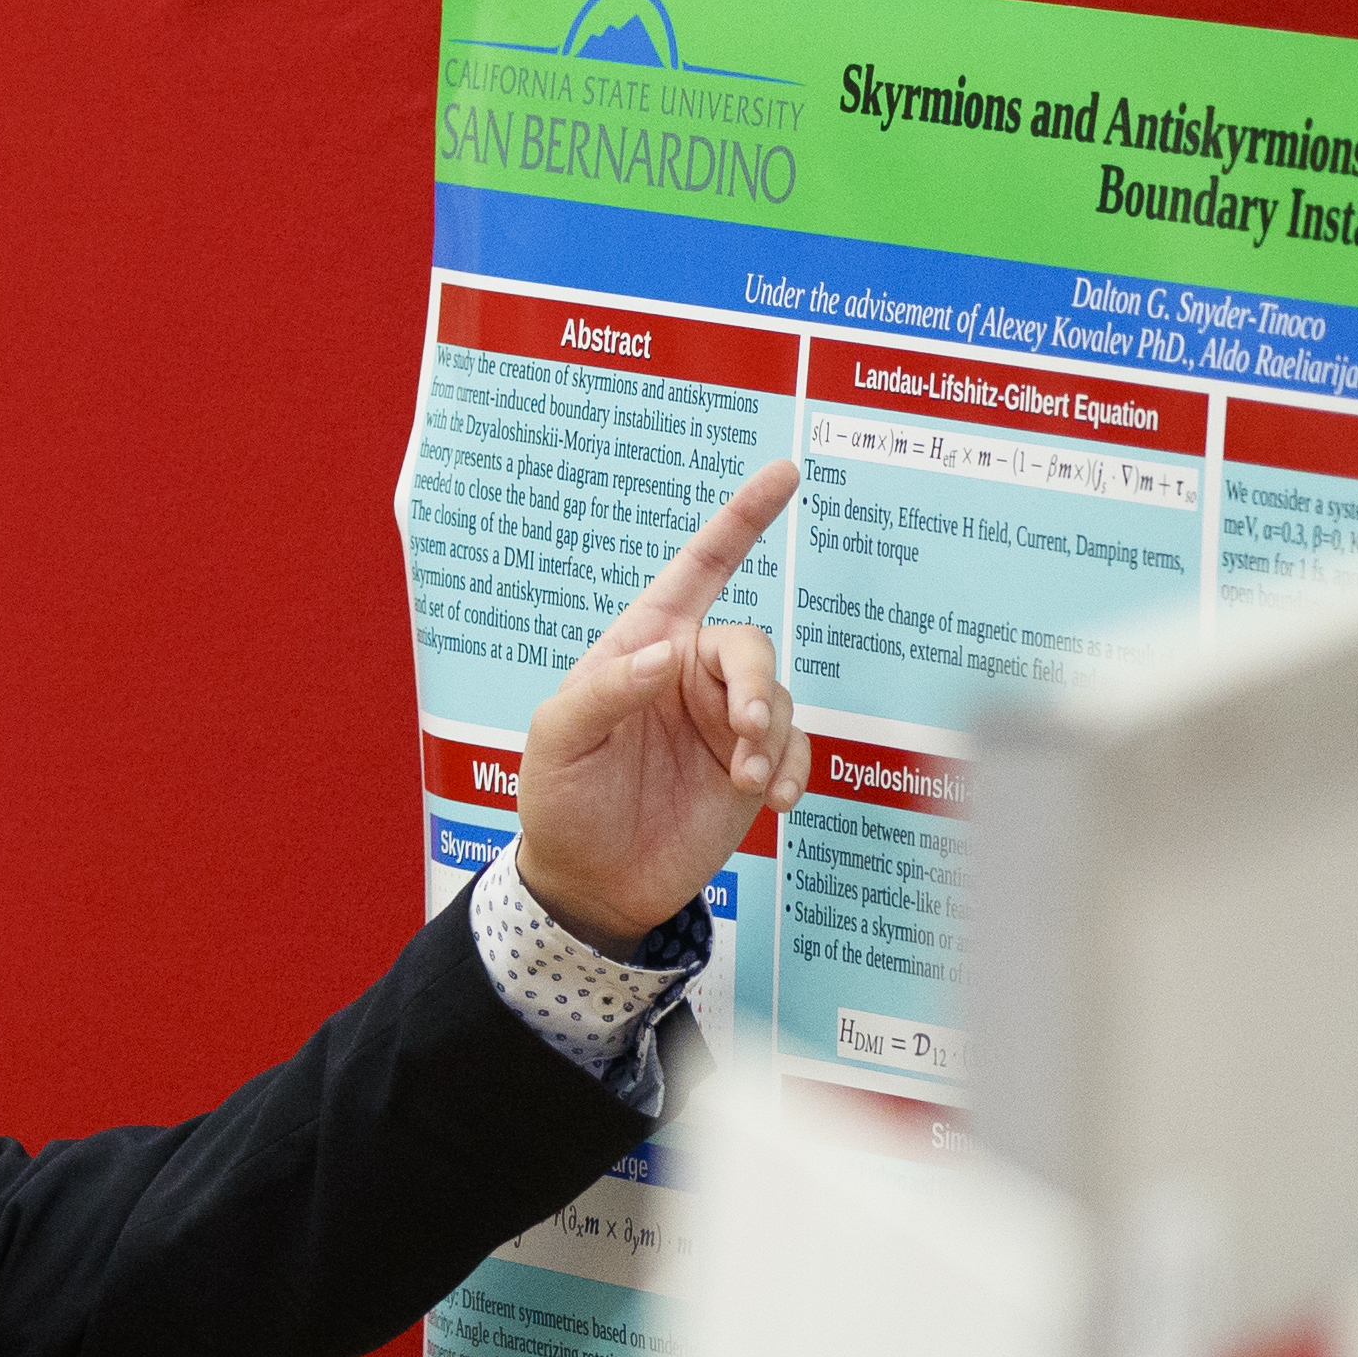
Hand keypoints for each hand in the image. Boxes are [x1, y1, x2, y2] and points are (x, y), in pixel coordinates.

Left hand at [510, 460, 806, 949]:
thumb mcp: (558, 740)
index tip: (785, 473)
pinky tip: (774, 800)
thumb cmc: (561, 802)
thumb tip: (667, 657)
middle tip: (746, 732)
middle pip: (750, 645)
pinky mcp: (751, 768)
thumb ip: (607, 691)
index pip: (697, 570)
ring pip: (780, 698)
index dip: (741, 519)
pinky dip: (795, 768)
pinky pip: (798, 749)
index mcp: (641, 647)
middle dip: (756, 684)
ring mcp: (724, 722)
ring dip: (772, 736)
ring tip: (748, 780)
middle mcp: (689, 675)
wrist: (590, 883)